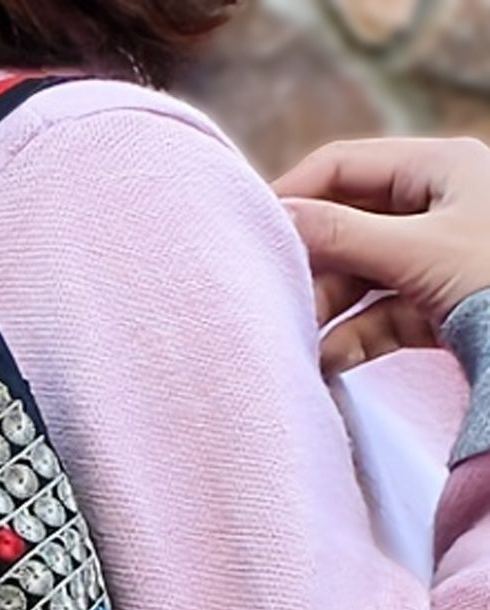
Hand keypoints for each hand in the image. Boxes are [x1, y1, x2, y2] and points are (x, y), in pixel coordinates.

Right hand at [274, 136, 489, 374]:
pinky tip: (328, 361)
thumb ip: (340, 235)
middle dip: (311, 267)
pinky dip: (352, 338)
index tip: (254, 232)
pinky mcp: (437, 308)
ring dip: (327, 310)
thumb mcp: (414, 251)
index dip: (295, 195)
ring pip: (360, 277)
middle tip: (275, 299)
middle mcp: (436, 206)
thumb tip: (274, 219)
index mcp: (438, 167)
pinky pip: (380, 316)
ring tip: (299, 340)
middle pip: (348, 227)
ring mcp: (435, 259)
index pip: (344, 166)